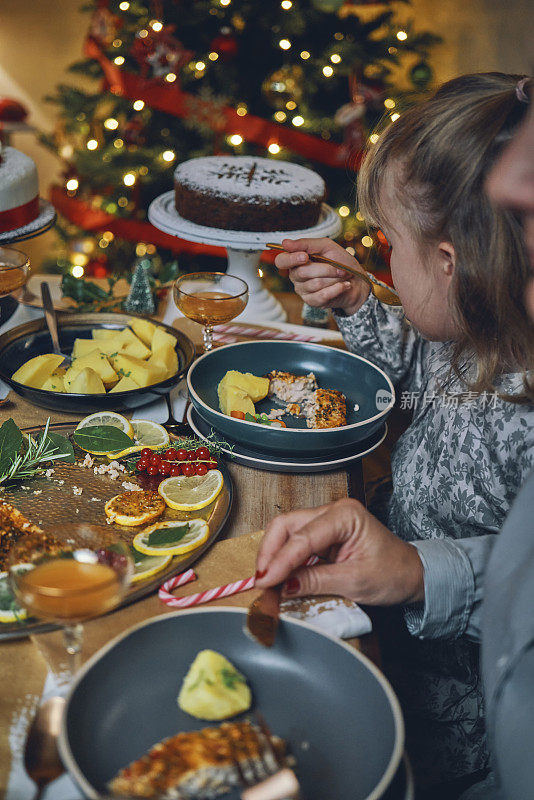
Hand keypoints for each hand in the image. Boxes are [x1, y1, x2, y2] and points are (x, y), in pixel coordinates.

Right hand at [255, 499, 423, 605]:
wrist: (413, 575)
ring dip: (274, 556)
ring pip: (287, 532)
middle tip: (261, 581)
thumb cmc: (394, 574)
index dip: (280, 561)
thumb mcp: (355, 583)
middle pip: (287, 526)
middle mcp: (333, 511)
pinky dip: (284, 559)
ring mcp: (327, 520)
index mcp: (345, 515)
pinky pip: (295, 542)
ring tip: (268, 581)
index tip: (265, 582)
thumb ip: (316, 581)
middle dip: (270, 553)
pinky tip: (279, 576)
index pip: (302, 537)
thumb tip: (283, 586)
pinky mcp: (323, 534)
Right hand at [274, 237, 369, 315]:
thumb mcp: (326, 246)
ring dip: (334, 278)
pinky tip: (344, 285)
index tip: (305, 256)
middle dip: (326, 268)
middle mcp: (295, 276)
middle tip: (340, 268)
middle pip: (301, 272)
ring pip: (315, 283)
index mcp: (296, 261)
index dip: (291, 259)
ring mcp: (302, 290)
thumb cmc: (340, 262)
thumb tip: (285, 243)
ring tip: (343, 276)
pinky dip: (337, 288)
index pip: (281, 261)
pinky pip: (322, 295)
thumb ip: (306, 244)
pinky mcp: (312, 301)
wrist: (356, 281)